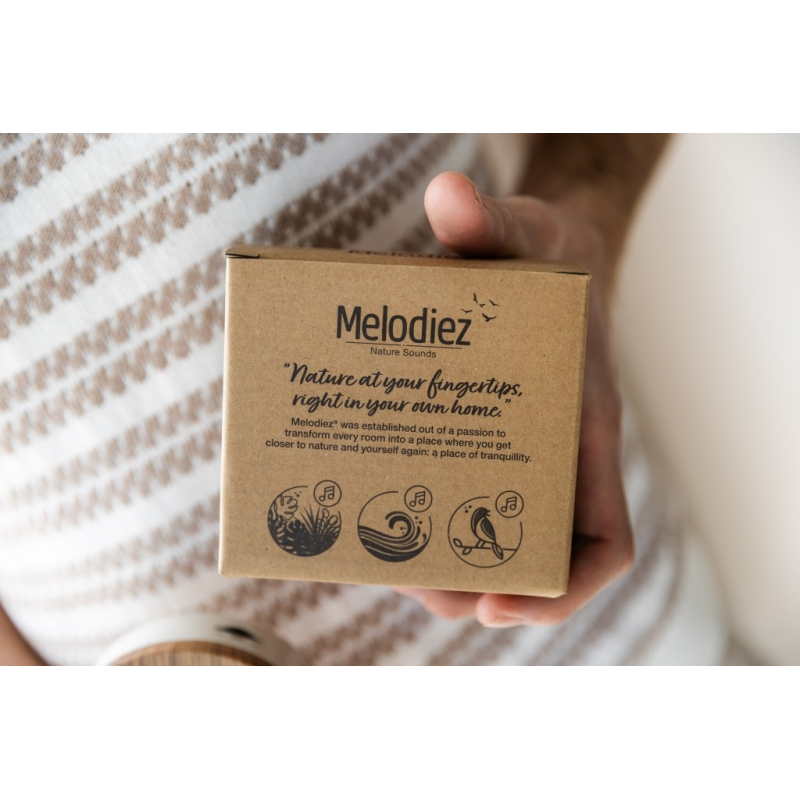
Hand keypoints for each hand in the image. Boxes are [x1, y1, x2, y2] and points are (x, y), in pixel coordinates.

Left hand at [394, 172, 633, 626]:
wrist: (537, 254)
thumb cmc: (543, 255)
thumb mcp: (526, 232)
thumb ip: (491, 221)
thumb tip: (448, 195)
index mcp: (583, 427)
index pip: (605, 538)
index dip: (564, 587)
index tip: (501, 601)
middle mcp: (551, 454)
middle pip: (530, 556)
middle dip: (475, 586)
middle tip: (414, 584)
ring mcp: (512, 451)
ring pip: (488, 536)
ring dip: (441, 566)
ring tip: (382, 560)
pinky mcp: (472, 436)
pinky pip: (455, 496)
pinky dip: (423, 516)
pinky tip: (370, 503)